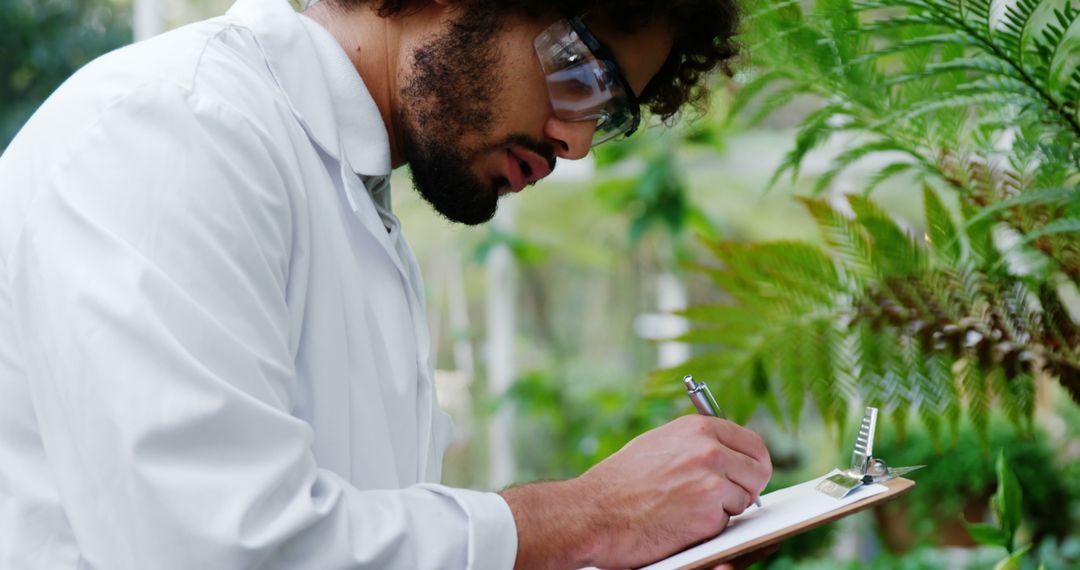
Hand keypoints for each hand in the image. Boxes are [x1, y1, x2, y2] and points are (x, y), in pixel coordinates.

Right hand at [500, 415, 771, 569]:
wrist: (593, 512)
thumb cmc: (619, 483)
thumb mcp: (659, 445)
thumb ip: (695, 444)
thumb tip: (727, 453)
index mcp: (697, 428)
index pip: (752, 443)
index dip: (753, 464)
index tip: (749, 476)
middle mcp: (708, 448)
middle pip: (758, 471)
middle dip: (746, 488)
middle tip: (724, 500)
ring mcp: (711, 479)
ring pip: (746, 498)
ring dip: (726, 509)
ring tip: (689, 509)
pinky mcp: (709, 511)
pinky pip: (729, 522)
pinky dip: (711, 527)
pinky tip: (682, 522)